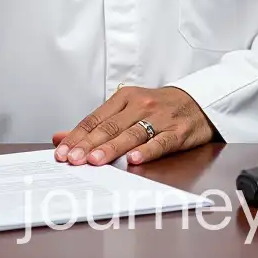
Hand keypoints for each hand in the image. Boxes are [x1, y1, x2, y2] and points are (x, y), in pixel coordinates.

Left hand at [52, 86, 213, 166]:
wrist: (197, 101)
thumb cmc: (156, 107)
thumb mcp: (125, 108)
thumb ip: (95, 124)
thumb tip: (60, 137)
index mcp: (124, 98)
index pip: (95, 118)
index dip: (77, 136)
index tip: (62, 152)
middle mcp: (140, 105)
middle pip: (110, 126)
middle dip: (89, 144)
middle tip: (73, 160)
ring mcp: (160, 118)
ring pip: (132, 134)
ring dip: (112, 148)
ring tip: (95, 160)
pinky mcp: (178, 131)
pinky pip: (160, 142)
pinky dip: (147, 151)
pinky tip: (134, 159)